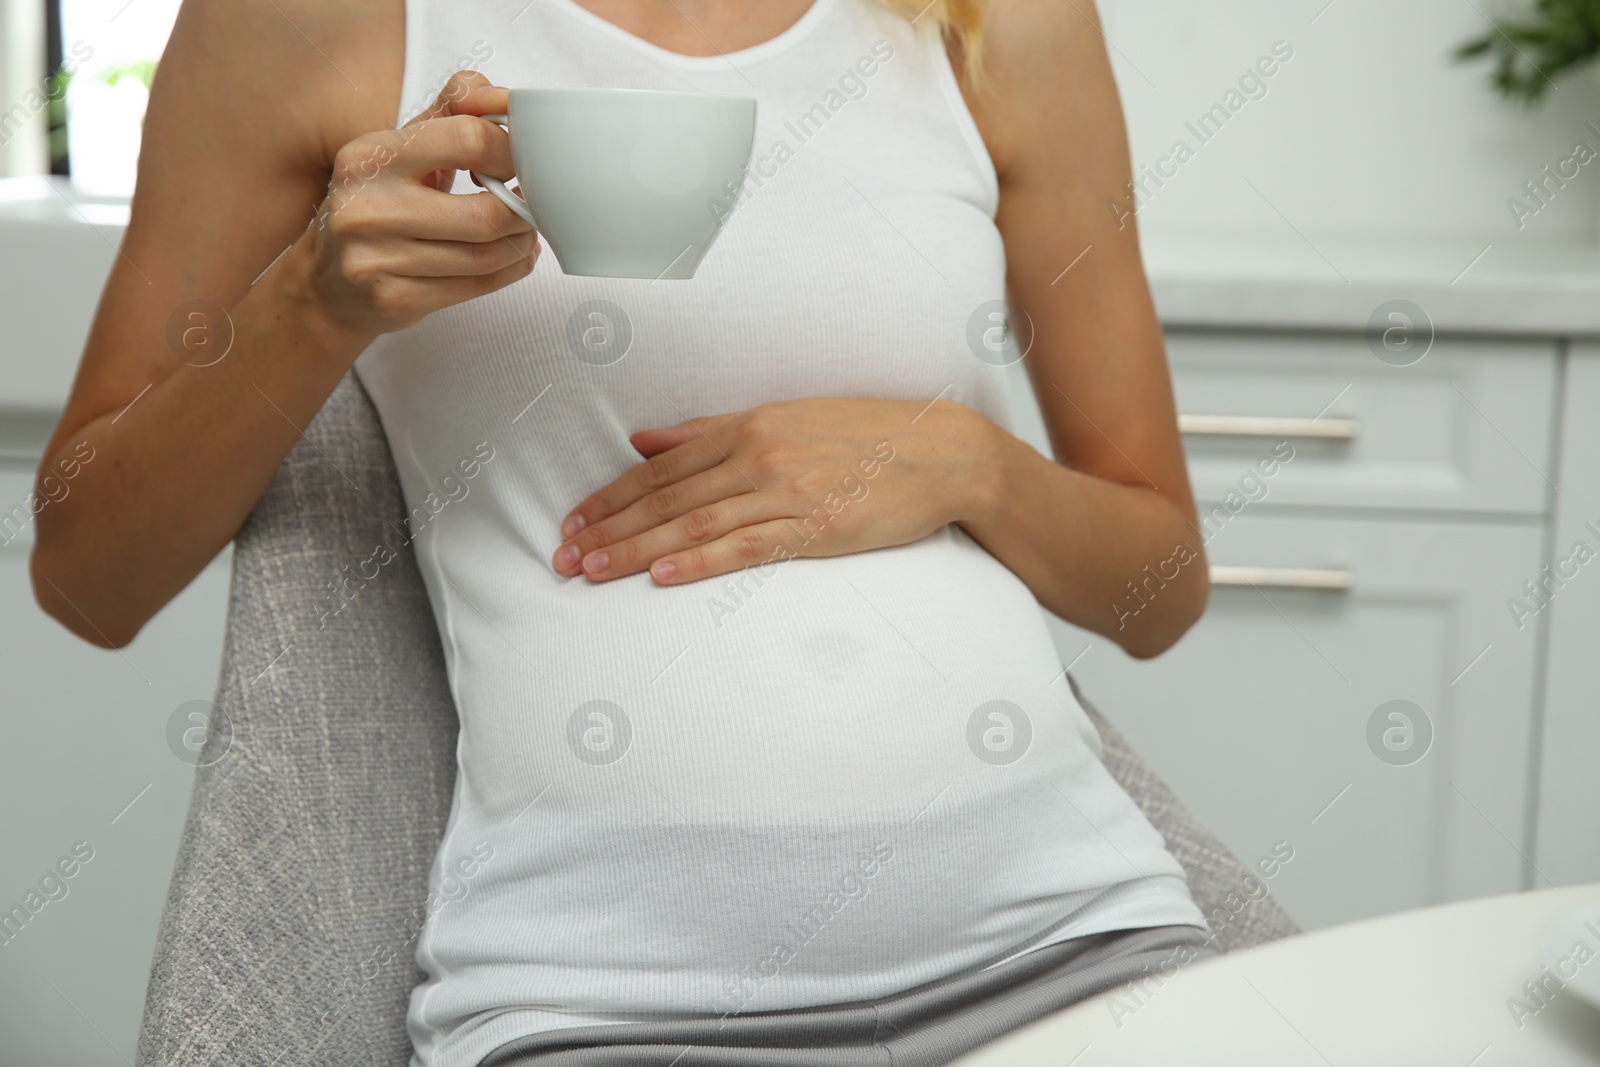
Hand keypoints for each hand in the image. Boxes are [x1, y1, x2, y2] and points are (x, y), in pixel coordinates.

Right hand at [305, 72, 536, 333]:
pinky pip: (476, 285)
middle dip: (524, 212)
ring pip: (486, 255)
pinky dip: (510, 271)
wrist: (328, 282)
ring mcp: (377, 258)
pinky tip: (514, 258)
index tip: (518, 160)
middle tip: (532, 205)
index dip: (509, 150)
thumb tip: (498, 96)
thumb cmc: (376, 204)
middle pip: (485, 214)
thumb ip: (450, 111)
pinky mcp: (395, 299)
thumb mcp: (399, 147)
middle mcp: (367, 206)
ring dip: (520, 244)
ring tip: (524, 232)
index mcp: (369, 155)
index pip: (468, 140)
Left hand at [550, 398, 1001, 584]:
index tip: (573, 520)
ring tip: (592, 571)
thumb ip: (710, 431)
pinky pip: (746, 545)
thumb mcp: (784, 419)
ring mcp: (788, 489)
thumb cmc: (866, 436)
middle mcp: (760, 453)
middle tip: (563, 556)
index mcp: (749, 425)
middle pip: (667, 496)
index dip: (611, 496)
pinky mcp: (817, 526)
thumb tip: (643, 440)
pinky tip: (661, 574)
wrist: (942, 452)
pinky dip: (699, 559)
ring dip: (637, 549)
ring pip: (694, 522)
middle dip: (609, 528)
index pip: (661, 466)